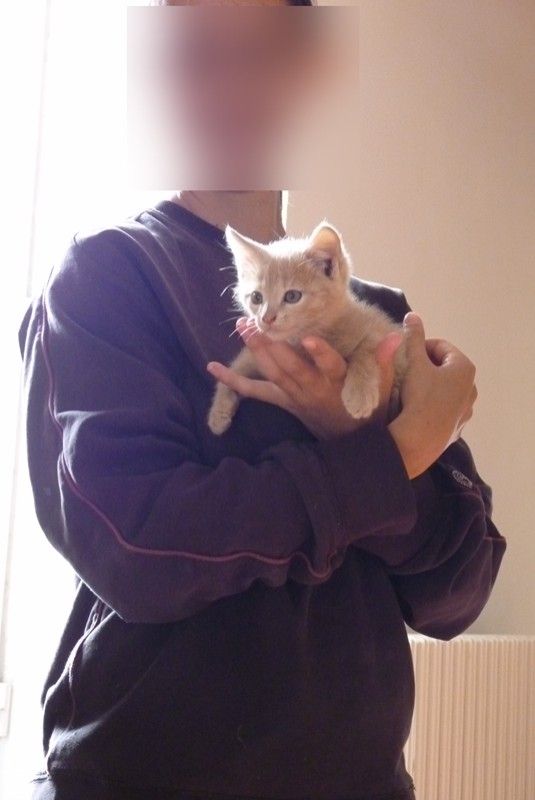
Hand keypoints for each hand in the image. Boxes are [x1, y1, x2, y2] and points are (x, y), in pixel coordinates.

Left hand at [207, 317, 402, 439]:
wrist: (353, 444)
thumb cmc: (369, 407)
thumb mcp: (380, 385)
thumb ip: (382, 359)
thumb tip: (397, 334)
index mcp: (338, 382)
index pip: (330, 366)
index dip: (320, 353)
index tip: (310, 338)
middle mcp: (314, 390)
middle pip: (290, 367)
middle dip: (272, 345)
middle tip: (255, 322)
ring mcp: (296, 397)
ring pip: (273, 374)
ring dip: (256, 351)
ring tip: (243, 327)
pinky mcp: (284, 402)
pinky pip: (256, 393)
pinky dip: (233, 382)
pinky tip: (212, 368)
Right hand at [388, 312, 477, 478]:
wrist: (419, 439)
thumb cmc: (419, 396)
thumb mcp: (414, 363)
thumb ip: (414, 338)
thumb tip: (413, 315)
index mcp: (464, 367)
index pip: (440, 347)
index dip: (420, 348)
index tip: (406, 357)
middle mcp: (472, 387)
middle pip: (444, 368)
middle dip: (426, 367)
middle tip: (406, 374)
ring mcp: (467, 408)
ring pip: (445, 389)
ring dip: (431, 386)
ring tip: (411, 393)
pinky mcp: (458, 426)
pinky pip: (445, 408)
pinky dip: (434, 405)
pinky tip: (419, 410)